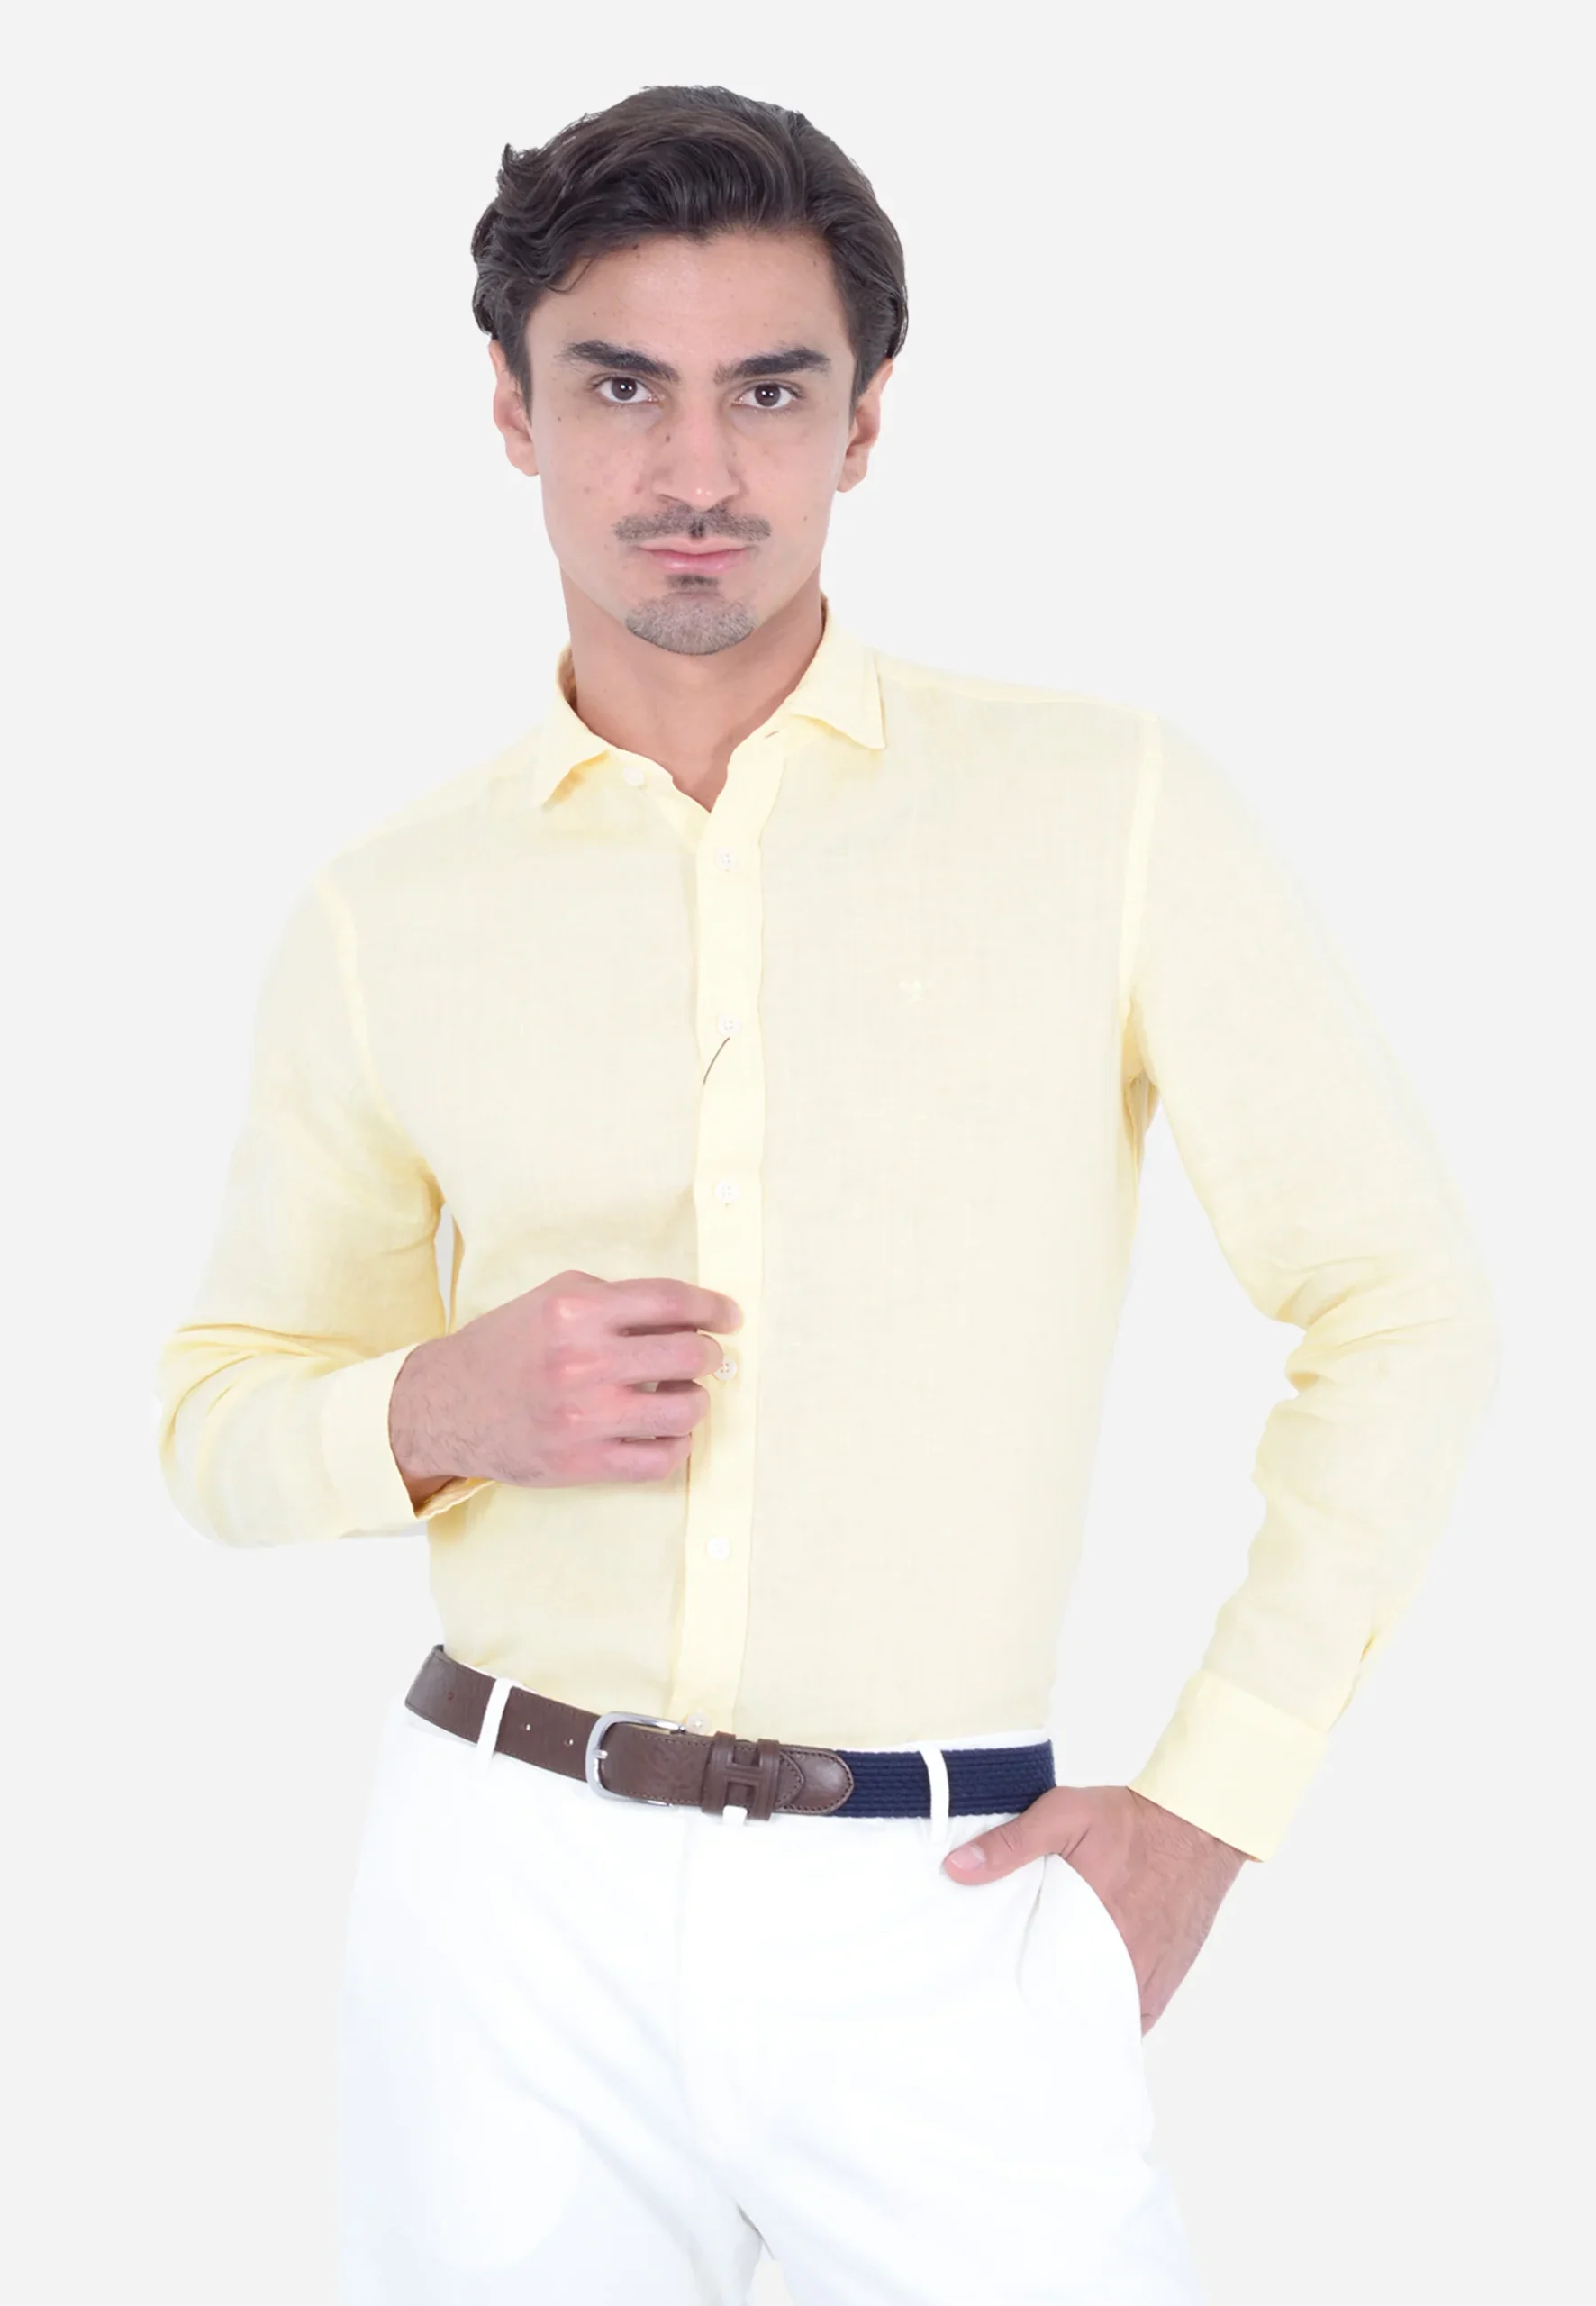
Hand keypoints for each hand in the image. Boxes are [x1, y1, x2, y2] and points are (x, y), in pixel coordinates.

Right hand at [389, 1268, 742, 1499]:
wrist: (447, 1405)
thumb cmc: (508, 1346)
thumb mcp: (554, 1298)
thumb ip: (617, 1299)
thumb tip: (689, 1314)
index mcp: (576, 1312)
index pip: (671, 1302)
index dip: (713, 1308)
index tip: (730, 1317)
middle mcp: (582, 1363)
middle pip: (688, 1355)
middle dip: (708, 1355)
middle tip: (705, 1357)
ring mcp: (584, 1418)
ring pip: (685, 1410)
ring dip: (696, 1401)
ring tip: (680, 1396)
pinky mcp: (583, 1463)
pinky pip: (662, 1460)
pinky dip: (676, 1445)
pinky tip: (665, 1432)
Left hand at [943, 1784, 1250, 2031]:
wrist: (1197, 1825)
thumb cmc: (1130, 1821)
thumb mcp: (1064, 1814)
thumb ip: (1011, 1843)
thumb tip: (956, 1869)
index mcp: (1091, 1927)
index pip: (1043, 1987)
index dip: (1016, 2000)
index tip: (990, 2004)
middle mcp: (1124, 1963)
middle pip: (1072, 2011)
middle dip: (1042, 2015)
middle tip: (1008, 2013)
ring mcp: (1148, 1977)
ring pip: (1102, 2020)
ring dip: (1076, 2019)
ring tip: (1041, 2018)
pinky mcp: (1166, 1980)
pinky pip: (1133, 2020)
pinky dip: (1107, 2019)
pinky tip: (1083, 2013)